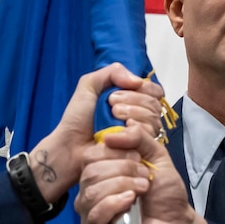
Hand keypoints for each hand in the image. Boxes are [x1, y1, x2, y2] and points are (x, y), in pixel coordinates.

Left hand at [29, 65, 166, 205]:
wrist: (70, 145)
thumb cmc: (77, 119)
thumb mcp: (90, 85)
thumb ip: (112, 72)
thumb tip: (138, 80)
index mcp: (131, 99)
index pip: (154, 90)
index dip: (145, 88)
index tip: (124, 88)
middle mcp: (139, 117)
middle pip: (154, 104)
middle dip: (134, 100)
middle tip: (111, 105)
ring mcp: (140, 135)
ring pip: (153, 120)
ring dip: (133, 114)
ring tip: (112, 118)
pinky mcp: (138, 150)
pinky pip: (148, 137)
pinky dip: (134, 130)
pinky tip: (119, 132)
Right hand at [74, 127, 210, 223]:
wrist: (177, 223)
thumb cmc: (165, 193)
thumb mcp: (156, 155)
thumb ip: (137, 137)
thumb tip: (111, 134)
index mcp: (100, 172)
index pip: (90, 155)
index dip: (114, 152)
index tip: (139, 158)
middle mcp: (90, 191)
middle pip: (90, 172)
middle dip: (122, 170)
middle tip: (145, 177)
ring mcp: (91, 213)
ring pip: (91, 192)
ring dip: (122, 186)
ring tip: (143, 189)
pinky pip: (94, 215)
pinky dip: (113, 204)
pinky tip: (130, 201)